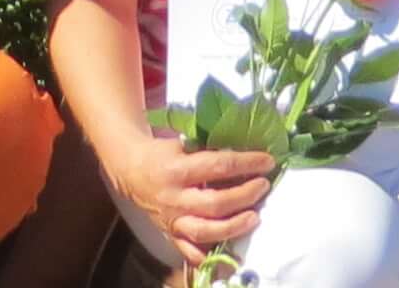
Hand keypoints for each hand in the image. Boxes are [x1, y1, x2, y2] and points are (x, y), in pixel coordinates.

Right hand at [111, 131, 272, 257]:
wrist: (132, 171)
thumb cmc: (164, 153)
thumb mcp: (183, 142)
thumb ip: (209, 149)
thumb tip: (248, 149)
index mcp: (177, 169)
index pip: (218, 166)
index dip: (246, 163)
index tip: (267, 161)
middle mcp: (174, 197)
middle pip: (215, 203)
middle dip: (244, 196)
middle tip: (263, 187)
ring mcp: (172, 220)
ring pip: (205, 231)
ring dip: (234, 226)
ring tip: (254, 217)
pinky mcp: (171, 235)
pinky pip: (191, 252)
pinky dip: (210, 255)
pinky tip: (230, 250)